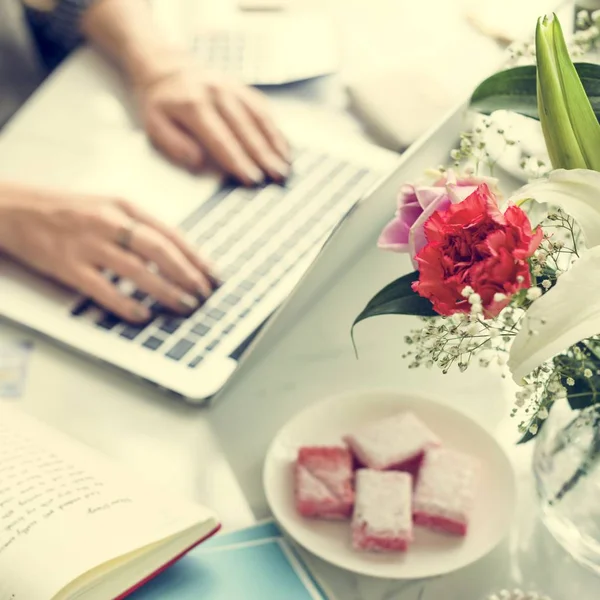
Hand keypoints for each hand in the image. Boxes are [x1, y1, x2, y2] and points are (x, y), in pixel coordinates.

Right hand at [0, 184, 215, 322]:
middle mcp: (109, 222)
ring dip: (165, 291)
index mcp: (124, 206)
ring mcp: (88, 243)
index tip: (214, 275)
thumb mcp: (109, 207)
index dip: (196, 257)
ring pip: (136, 271)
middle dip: (188, 275)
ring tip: (184, 306)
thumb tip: (179, 255)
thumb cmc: (67, 211)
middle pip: (159, 250)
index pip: (171, 233)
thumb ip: (141, 227)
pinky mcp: (67, 265)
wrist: (13, 209)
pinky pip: (103, 289)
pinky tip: (143, 315)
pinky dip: (126, 304)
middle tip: (204, 294)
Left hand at [134, 64, 290, 184]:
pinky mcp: (244, 89)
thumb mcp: (154, 124)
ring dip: (275, 144)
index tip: (252, 179)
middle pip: (245, 130)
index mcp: (194, 105)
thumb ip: (173, 143)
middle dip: (263, 156)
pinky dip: (276, 131)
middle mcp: (217, 94)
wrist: (170, 69)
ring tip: (286, 166)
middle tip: (277, 177)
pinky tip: (285, 149)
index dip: (238, 161)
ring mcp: (234, 89)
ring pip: (259, 118)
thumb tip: (197, 160)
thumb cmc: (163, 105)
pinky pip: (264, 110)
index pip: (221, 139)